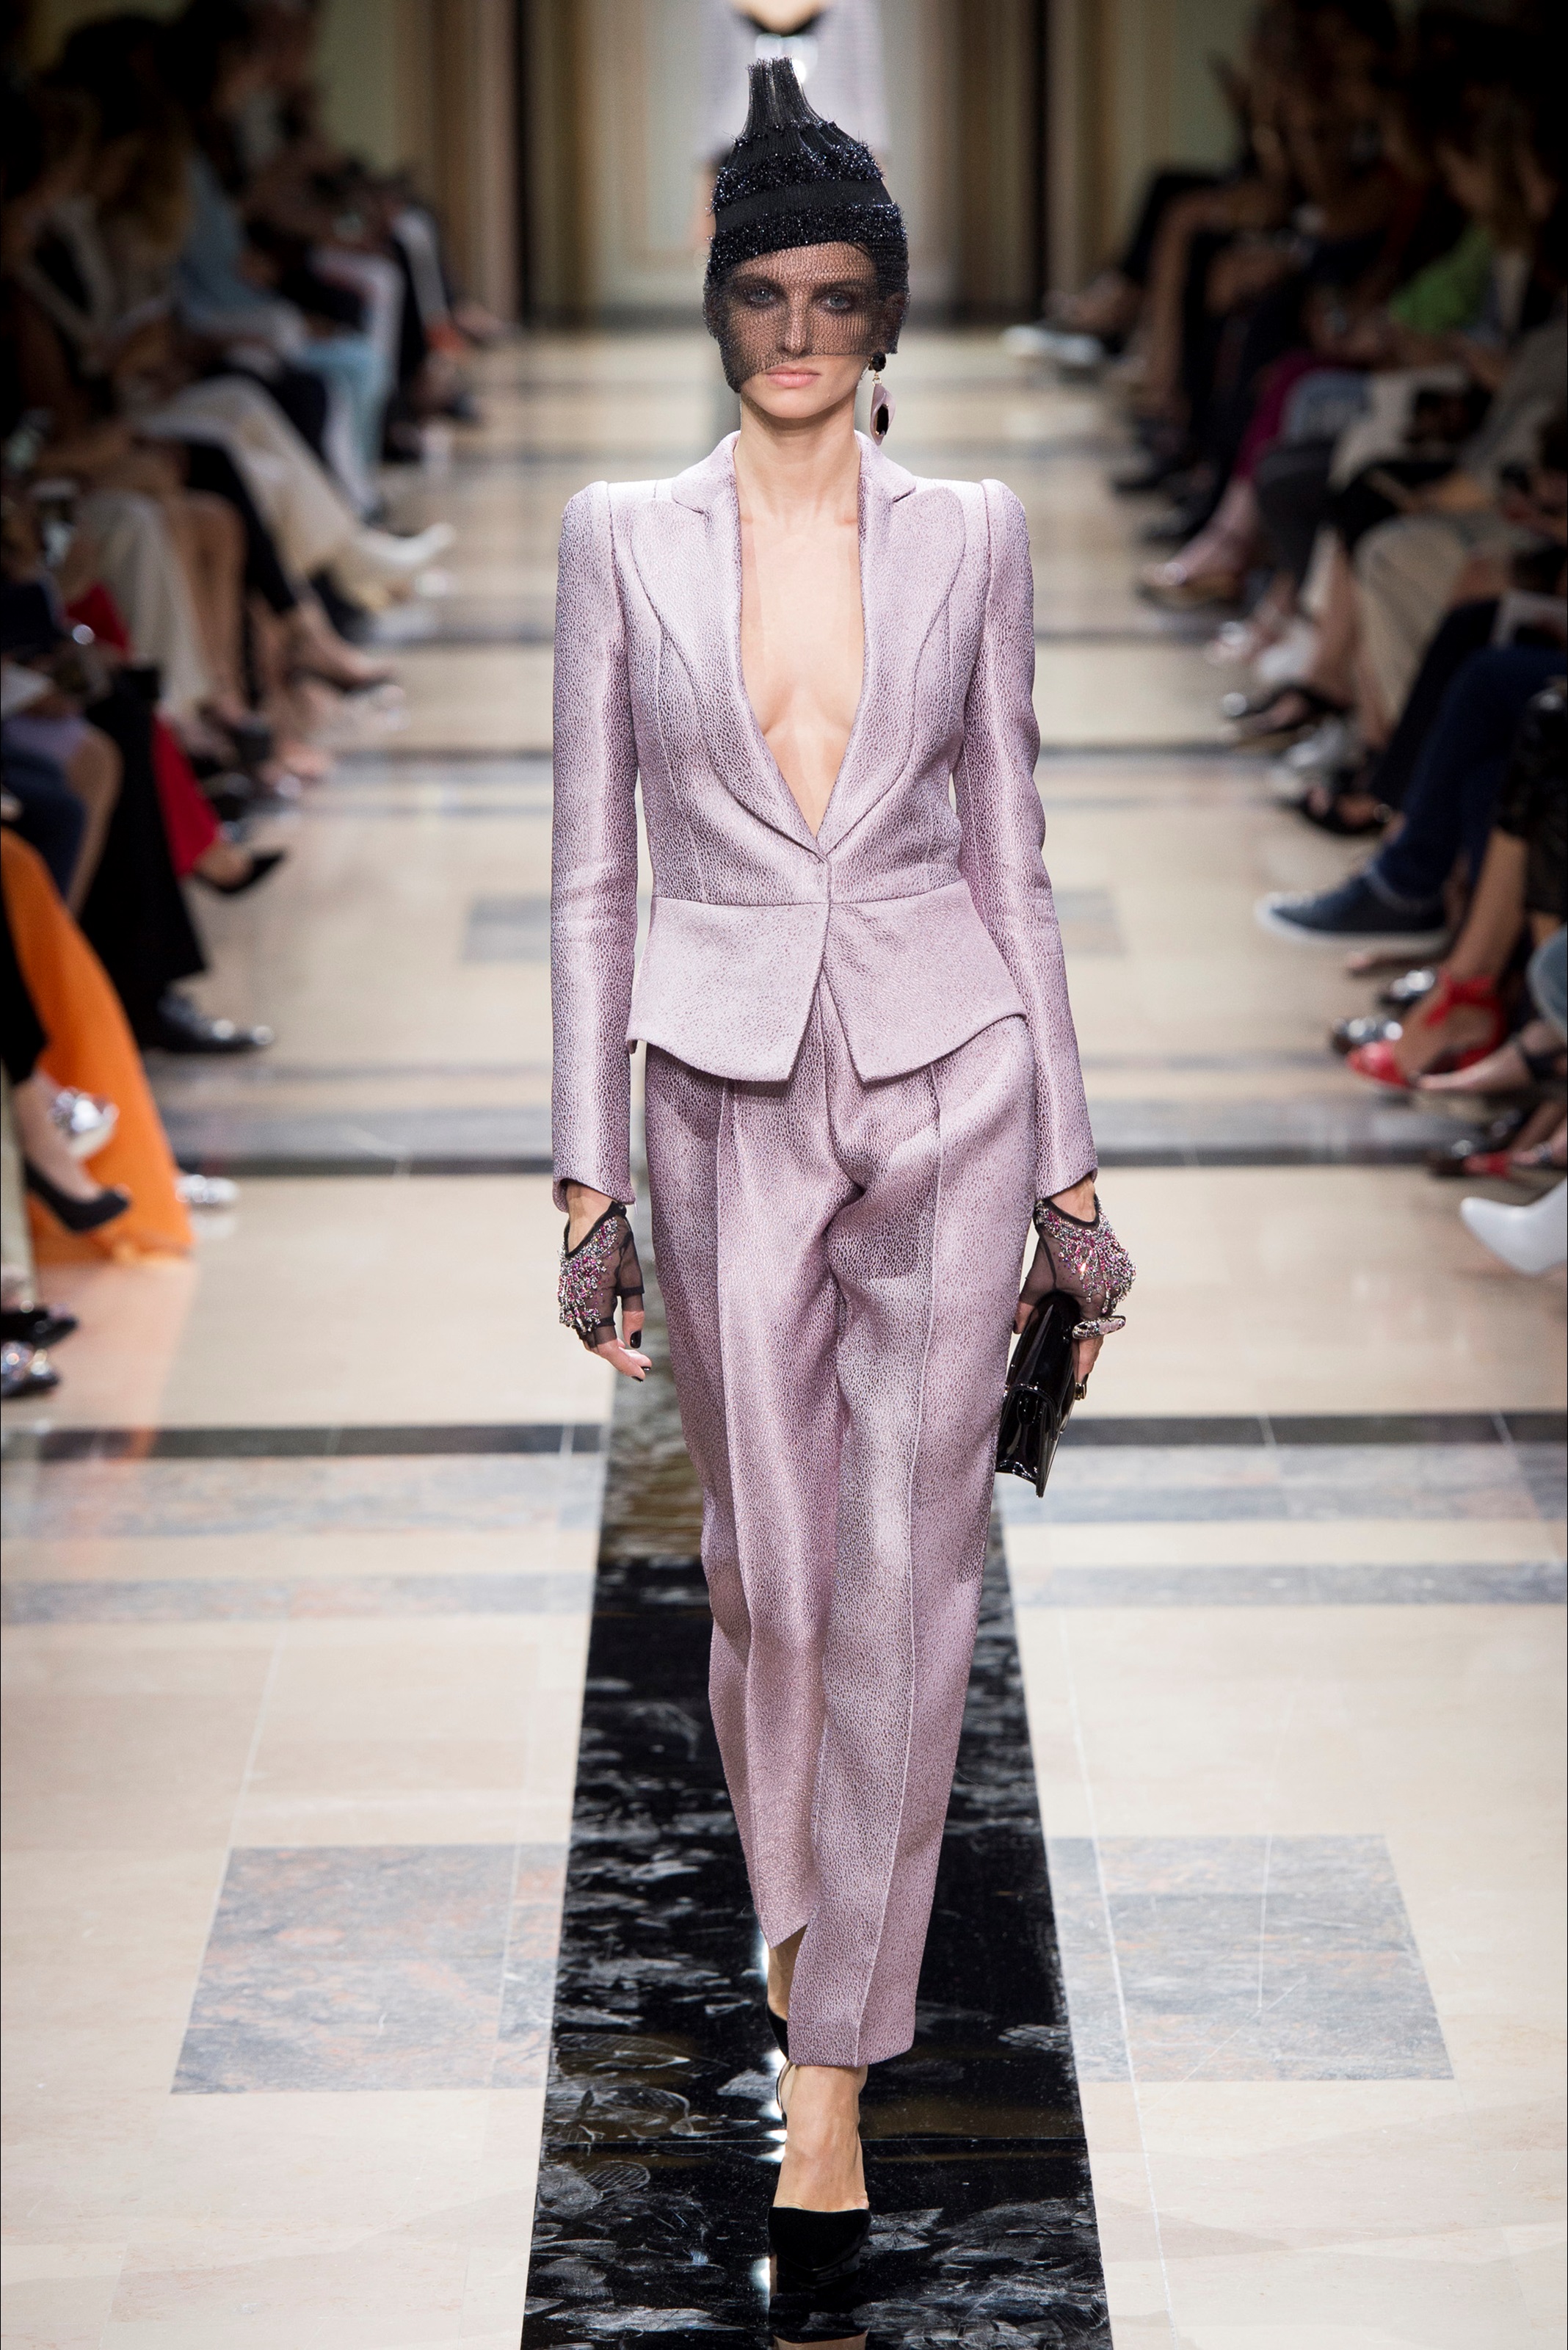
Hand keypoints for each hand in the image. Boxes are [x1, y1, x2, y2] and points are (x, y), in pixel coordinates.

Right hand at [561, 1183, 649, 1380]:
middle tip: (645, 1363)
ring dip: (608, 1347)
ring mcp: (568, 1298)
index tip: (642, 1373)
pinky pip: (582, 1322)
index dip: (623, 1363)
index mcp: (593, 1300)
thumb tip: (634, 1341)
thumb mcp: (632, 1274)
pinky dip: (598, 1333)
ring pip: (587, 1335)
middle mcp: (575, 1304)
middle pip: (595, 1345)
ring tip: (633, 1352)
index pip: (605, 1346)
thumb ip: (633, 1310)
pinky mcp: (568, 1292)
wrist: (590, 1213)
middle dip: (620, 1358)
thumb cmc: (615, 1239)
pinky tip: (615, 1332)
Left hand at [1016, 1179, 1132, 1392]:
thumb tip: (1016, 1328)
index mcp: (1094, 1298)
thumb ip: (1027, 1306)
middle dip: (1088, 1346)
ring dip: (1094, 1324)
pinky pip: (1110, 1295)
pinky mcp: (1120, 1267)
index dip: (1084, 1361)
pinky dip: (1099, 1306)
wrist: (1073, 1209)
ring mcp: (1119, 1278)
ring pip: (1106, 1311)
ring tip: (1079, 1340)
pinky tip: (1087, 1311)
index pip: (1090, 1339)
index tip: (1079, 1378)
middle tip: (1077, 1364)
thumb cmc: (1058, 1241)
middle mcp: (1112, 1291)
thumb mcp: (1038, 1278)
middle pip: (1101, 1328)